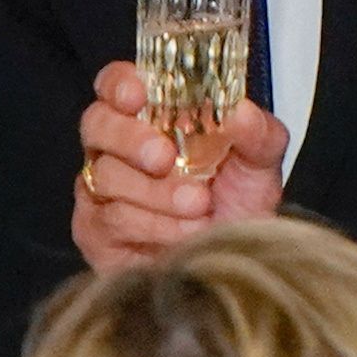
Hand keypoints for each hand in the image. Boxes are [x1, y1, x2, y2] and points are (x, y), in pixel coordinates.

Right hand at [71, 62, 287, 268]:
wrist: (232, 272)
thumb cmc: (237, 210)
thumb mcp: (260, 167)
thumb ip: (258, 134)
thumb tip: (240, 110)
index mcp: (151, 117)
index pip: (116, 84)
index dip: (120, 84)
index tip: (139, 94)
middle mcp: (119, 148)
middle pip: (96, 122)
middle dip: (129, 137)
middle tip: (165, 156)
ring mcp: (102, 189)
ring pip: (107, 174)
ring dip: (156, 191)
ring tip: (199, 205)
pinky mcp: (96, 231)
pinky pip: (113, 218)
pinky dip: (154, 224)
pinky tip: (186, 233)